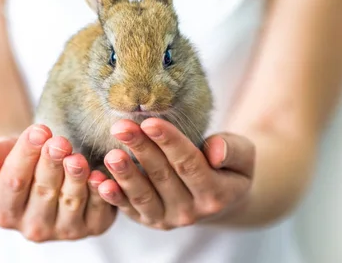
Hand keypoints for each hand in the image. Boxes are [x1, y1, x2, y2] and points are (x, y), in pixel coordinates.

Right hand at [0, 124, 116, 240]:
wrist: (55, 177)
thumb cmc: (30, 163)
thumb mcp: (11, 153)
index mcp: (5, 212)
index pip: (12, 183)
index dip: (25, 156)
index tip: (37, 131)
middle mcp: (33, 227)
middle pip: (42, 192)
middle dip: (51, 164)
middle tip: (59, 142)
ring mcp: (64, 231)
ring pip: (70, 202)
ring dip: (75, 178)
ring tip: (77, 157)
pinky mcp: (93, 226)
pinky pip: (98, 211)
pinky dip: (100, 193)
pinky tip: (100, 176)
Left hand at [97, 118, 254, 229]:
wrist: (220, 195)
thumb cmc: (229, 165)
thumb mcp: (243, 155)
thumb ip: (233, 150)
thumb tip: (214, 150)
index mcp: (215, 193)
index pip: (189, 164)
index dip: (169, 143)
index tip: (150, 121)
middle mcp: (191, 211)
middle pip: (162, 176)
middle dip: (140, 149)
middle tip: (121, 126)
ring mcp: (167, 219)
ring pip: (143, 196)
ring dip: (124, 175)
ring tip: (110, 154)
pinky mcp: (147, 220)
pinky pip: (128, 209)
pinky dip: (112, 197)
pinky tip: (98, 181)